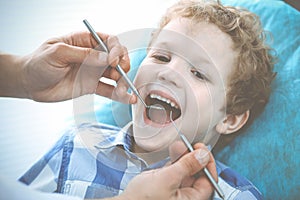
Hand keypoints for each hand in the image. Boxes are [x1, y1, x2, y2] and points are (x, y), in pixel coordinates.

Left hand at [20, 31, 135, 102]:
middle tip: (120, 74)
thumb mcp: (58, 53)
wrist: (29, 84)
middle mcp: (92, 55)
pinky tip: (127, 98)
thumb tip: (106, 58)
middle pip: (117, 57)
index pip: (109, 41)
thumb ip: (83, 54)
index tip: (114, 60)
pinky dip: (119, 95)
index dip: (116, 49)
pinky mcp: (92, 86)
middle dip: (123, 65)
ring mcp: (93, 71)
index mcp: (84, 41)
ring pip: (116, 74)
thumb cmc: (39, 63)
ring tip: (122, 91)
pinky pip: (109, 90)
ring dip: (123, 82)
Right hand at [119, 143, 216, 199]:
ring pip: (185, 171)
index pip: (208, 182)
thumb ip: (186, 166)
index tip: (203, 150)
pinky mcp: (163, 185)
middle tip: (192, 145)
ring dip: (183, 157)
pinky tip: (173, 151)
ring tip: (179, 145)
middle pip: (197, 175)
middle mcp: (184, 196)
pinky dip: (174, 161)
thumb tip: (203, 156)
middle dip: (194, 158)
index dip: (207, 164)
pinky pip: (174, 171)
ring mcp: (174, 191)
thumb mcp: (167, 180)